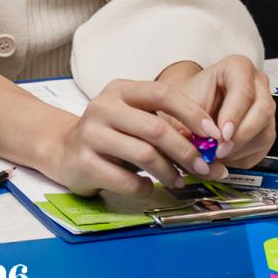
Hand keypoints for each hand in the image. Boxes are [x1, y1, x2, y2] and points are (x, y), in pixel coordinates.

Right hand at [35, 79, 219, 196]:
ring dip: (170, 172)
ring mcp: (91, 134)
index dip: (192, 113)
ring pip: (144, 154)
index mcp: (120, 89)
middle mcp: (103, 107)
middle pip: (156, 128)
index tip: (214, 134)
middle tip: (205, 168)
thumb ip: (166, 127)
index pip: (162, 93)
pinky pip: (126, 180)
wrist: (63, 150)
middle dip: (187, 151)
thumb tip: (211, 148)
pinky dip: (145, 187)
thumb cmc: (110, 136)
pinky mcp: (84, 162)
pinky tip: (149, 187)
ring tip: (180, 181)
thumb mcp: (134, 120)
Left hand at [159, 56, 275, 169]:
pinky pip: (262, 148)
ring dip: (240, 149)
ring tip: (217, 155)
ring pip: (265, 133)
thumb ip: (192, 121)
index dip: (234, 113)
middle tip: (219, 150)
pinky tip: (224, 156)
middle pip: (262, 111)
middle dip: (240, 136)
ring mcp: (265, 107)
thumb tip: (201, 144)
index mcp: (238, 68)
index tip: (221, 134)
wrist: (189, 106)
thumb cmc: (187, 98)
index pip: (244, 89)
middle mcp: (257, 85)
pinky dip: (242, 157)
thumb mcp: (182, 104)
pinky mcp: (266, 129)